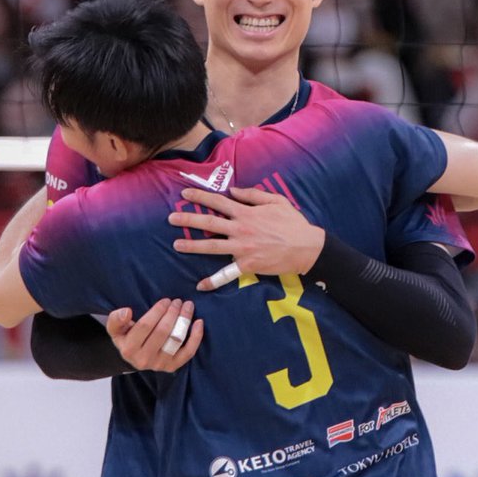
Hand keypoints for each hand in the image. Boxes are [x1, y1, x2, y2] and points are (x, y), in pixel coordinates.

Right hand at [105, 297, 202, 371]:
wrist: (134, 355)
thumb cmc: (126, 336)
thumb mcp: (115, 328)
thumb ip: (116, 319)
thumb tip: (127, 312)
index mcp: (129, 349)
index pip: (145, 326)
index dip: (157, 311)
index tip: (165, 300)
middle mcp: (144, 360)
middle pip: (162, 332)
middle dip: (172, 313)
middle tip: (177, 301)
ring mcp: (160, 365)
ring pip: (176, 340)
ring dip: (184, 321)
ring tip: (187, 306)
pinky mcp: (173, 366)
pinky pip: (188, 352)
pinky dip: (196, 337)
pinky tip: (199, 322)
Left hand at [168, 187, 324, 290]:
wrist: (306, 247)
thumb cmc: (293, 223)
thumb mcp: (275, 201)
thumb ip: (253, 195)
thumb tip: (233, 191)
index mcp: (246, 213)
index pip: (218, 202)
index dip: (200, 197)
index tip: (184, 195)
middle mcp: (241, 229)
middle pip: (209, 223)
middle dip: (188, 219)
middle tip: (170, 218)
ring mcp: (242, 248)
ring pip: (212, 246)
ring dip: (192, 245)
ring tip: (176, 244)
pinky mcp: (247, 265)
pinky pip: (227, 273)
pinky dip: (214, 281)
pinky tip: (201, 285)